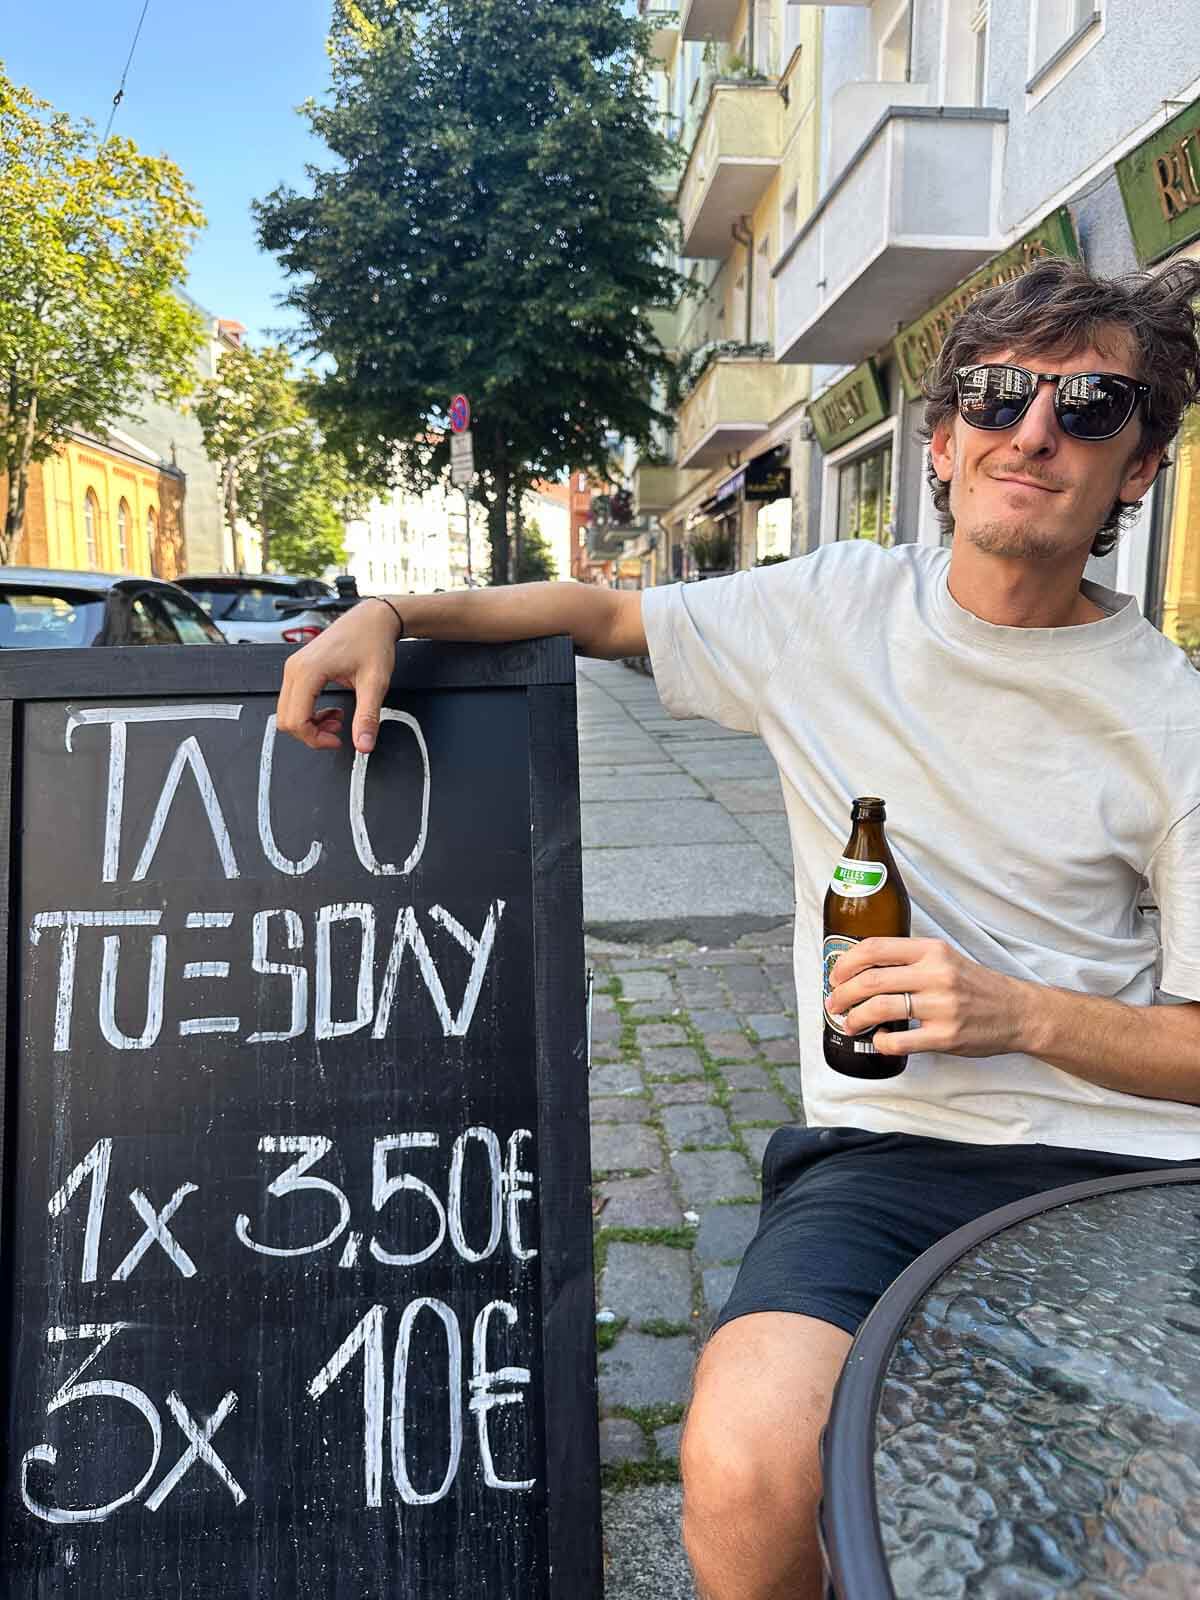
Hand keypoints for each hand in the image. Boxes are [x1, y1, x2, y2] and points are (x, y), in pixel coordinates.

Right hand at [276, 600, 402, 753]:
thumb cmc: (372, 641)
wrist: (372, 619)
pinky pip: (293, 700)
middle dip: (311, 733)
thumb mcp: (375, 683)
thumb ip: (368, 717)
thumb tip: (364, 744)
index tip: (337, 740)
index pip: (295, 720)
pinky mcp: (299, 668)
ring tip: (338, 719)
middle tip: (338, 731)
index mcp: (308, 670)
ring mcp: (294, 667)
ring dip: (310, 723)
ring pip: (287, 711)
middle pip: (285, 719)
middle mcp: (295, 668)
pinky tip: (330, 710)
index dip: (315, 738)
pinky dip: (309, 712)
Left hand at [826, 938, 1031, 1058]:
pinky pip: (899, 1041)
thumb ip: (909, 959)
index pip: (875, 948)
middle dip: (842, 994)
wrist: (1017, 1011)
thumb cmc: (975, 985)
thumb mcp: (944, 959)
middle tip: (834, 1003)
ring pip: (879, 1008)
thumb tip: (861, 968)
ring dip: (855, 1018)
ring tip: (850, 1022)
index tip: (836, 975)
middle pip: (870, 980)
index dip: (846, 963)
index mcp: (931, 951)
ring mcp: (941, 1006)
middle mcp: (936, 975)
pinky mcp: (946, 1036)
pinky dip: (880, 1042)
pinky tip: (878, 1040)